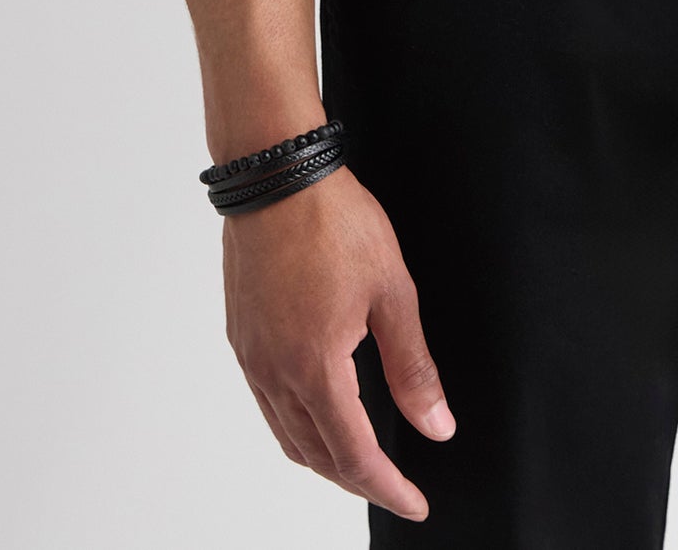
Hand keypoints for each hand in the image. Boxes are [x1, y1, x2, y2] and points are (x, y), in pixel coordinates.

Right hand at [222, 163, 453, 521]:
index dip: (388, 487)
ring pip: (288, 434)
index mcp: (315, 367)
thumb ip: (413, 367)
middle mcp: (274, 372)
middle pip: (317, 455)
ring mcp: (252, 356)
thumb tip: (436, 424)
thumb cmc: (334, 221)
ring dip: (325, 457)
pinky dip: (298, 424)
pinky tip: (321, 410)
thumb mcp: (392, 291)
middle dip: (358, 479)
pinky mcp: (241, 336)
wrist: (276, 174)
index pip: (354, 455)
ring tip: (362, 459)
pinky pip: (268, 403)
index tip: (414, 502)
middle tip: (395, 486)